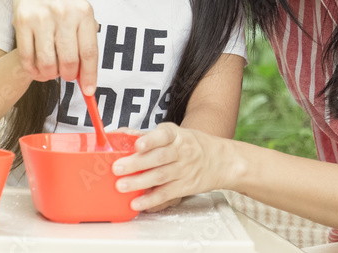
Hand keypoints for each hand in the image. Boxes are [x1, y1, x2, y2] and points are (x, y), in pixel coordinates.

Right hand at [10, 0, 99, 93]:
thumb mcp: (81, 10)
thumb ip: (84, 39)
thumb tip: (84, 76)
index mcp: (84, 12)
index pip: (89, 52)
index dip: (89, 76)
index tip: (88, 91)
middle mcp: (63, 14)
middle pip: (68, 61)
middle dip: (68, 75)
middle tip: (66, 74)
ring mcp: (41, 18)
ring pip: (47, 63)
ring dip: (49, 75)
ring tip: (50, 70)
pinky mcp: (21, 22)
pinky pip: (27, 58)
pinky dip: (32, 69)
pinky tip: (36, 68)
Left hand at [112, 123, 229, 211]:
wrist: (220, 160)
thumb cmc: (189, 144)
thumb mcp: (172, 134)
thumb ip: (146, 135)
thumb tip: (117, 134)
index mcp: (176, 135)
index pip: (163, 136)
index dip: (150, 140)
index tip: (138, 144)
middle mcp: (181, 151)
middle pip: (158, 158)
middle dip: (136, 164)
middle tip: (117, 168)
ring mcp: (184, 170)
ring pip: (160, 176)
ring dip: (139, 182)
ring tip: (121, 186)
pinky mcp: (185, 187)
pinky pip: (166, 194)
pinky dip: (150, 200)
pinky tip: (136, 203)